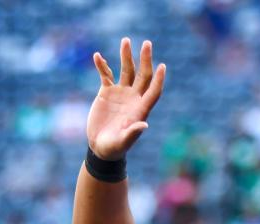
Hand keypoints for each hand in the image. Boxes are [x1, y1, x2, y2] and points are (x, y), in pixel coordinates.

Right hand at [87, 38, 165, 160]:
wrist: (101, 147)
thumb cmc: (114, 147)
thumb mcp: (122, 142)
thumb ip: (132, 133)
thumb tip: (144, 124)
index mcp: (140, 109)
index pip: (153, 91)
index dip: (158, 79)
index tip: (162, 66)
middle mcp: (133, 98)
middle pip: (143, 75)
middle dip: (145, 59)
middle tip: (147, 44)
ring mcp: (121, 93)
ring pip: (126, 70)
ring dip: (126, 56)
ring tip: (125, 41)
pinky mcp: (107, 92)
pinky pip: (106, 75)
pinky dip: (102, 66)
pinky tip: (97, 56)